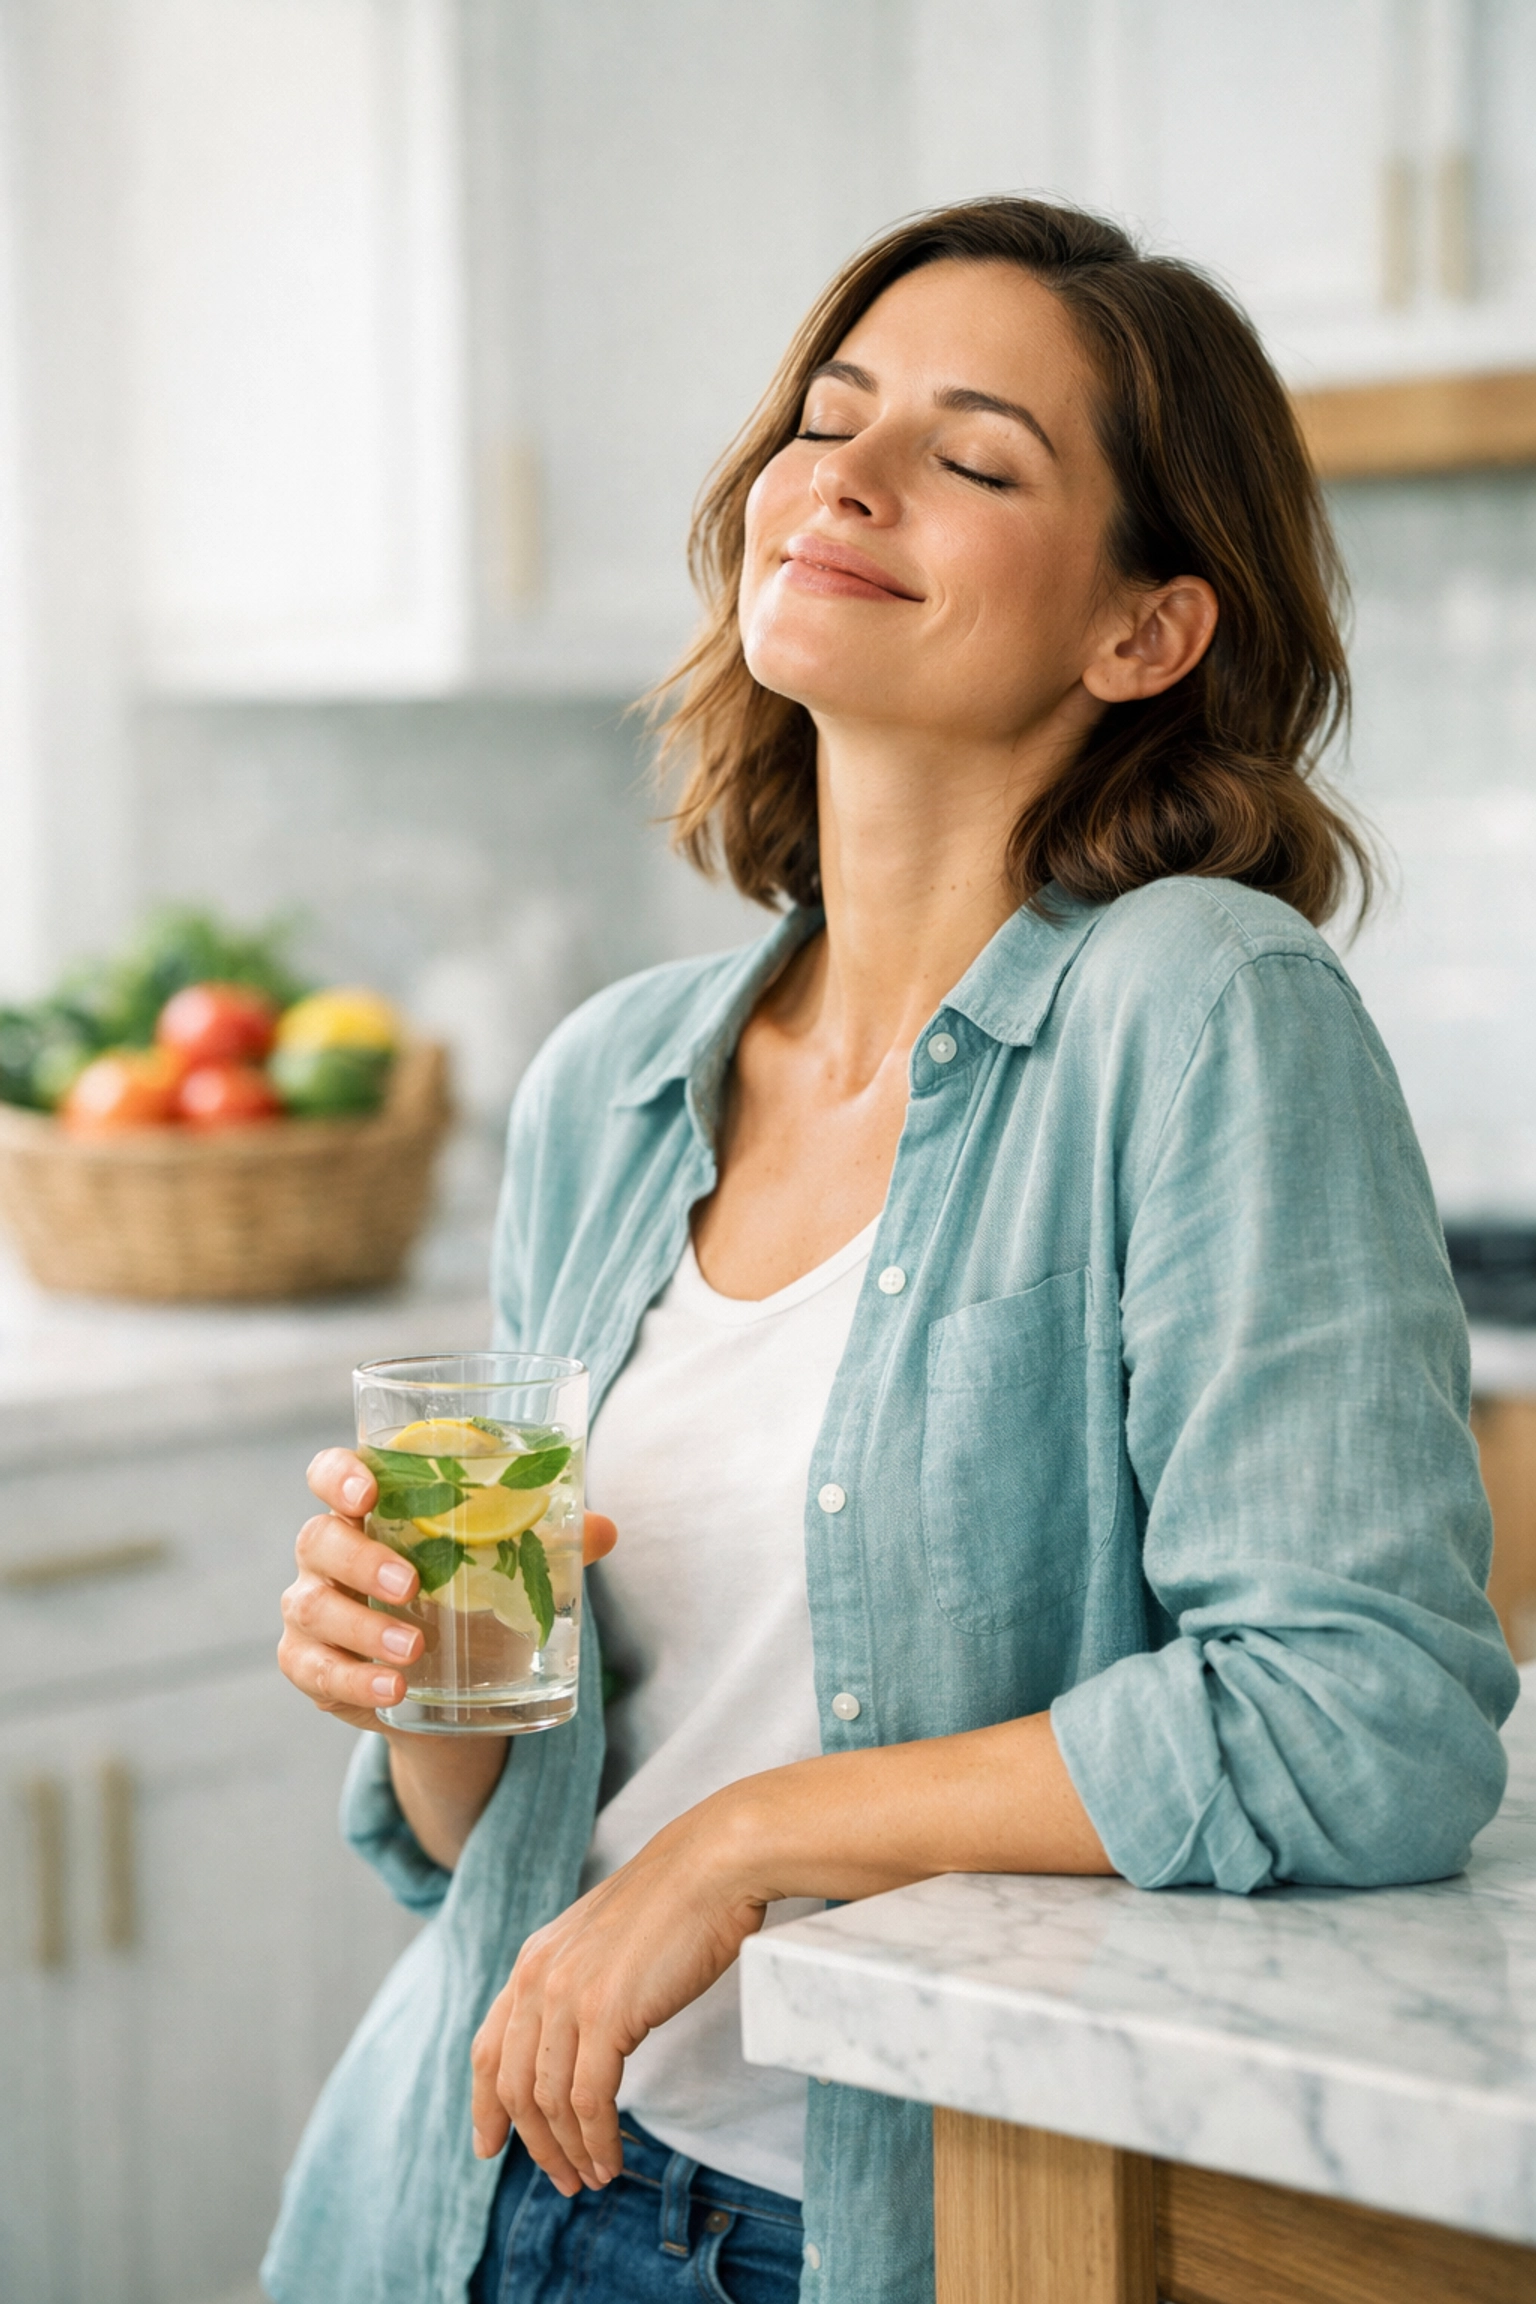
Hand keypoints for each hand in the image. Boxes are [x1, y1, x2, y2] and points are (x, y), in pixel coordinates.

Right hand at [278, 1447, 616, 1733]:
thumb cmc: (470, 1597)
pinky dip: (354, 1680)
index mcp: (369, 1510)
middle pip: (319, 1540)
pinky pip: (316, 1671)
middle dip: (361, 1559)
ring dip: (363, 1627)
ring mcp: (312, 1610)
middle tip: (412, 1583)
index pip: (331, 1475)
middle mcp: (329, 1552)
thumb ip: (549, 1543)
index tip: (366, 1492)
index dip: (338, 1476)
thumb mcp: (506, 1567)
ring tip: (414, 1648)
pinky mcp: (312, 1666)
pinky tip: (393, 1689)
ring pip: (312, 1608)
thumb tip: (603, 1530)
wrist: (453, 1687)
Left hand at [470, 1796, 765, 2190]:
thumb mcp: (603, 1939)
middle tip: (561, 2179)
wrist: (712, 1864)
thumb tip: (578, 2034)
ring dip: (568, 2151)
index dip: (484, 2104)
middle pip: (514, 2085)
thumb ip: (577, 1980)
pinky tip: (611, 2159)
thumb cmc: (675, 1901)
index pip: (488, 2047)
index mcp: (533, 1960)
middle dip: (533, 2144)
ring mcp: (569, 1995)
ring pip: (549, 2100)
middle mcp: (538, 1977)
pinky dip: (597, 2140)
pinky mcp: (607, 2012)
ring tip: (592, 2177)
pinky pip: (589, 2099)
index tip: (489, 2145)